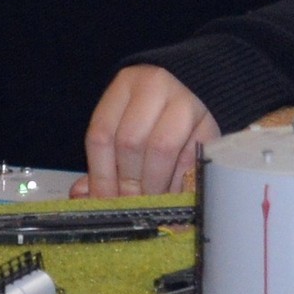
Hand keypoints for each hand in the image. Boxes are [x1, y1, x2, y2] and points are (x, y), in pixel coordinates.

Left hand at [84, 66, 217, 196]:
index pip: (102, 134)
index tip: (103, 202)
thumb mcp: (125, 122)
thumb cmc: (155, 112)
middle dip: (128, 184)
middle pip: (130, 142)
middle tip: (129, 207)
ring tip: (151, 204)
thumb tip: (82, 195)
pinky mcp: (211, 121)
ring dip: (153, 185)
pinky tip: (172, 196)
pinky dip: (178, 185)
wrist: (200, 87)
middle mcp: (154, 86)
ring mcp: (186, 101)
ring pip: (161, 149)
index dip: (100, 176)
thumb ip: (103, 159)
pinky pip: (190, 159)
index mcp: (125, 85)